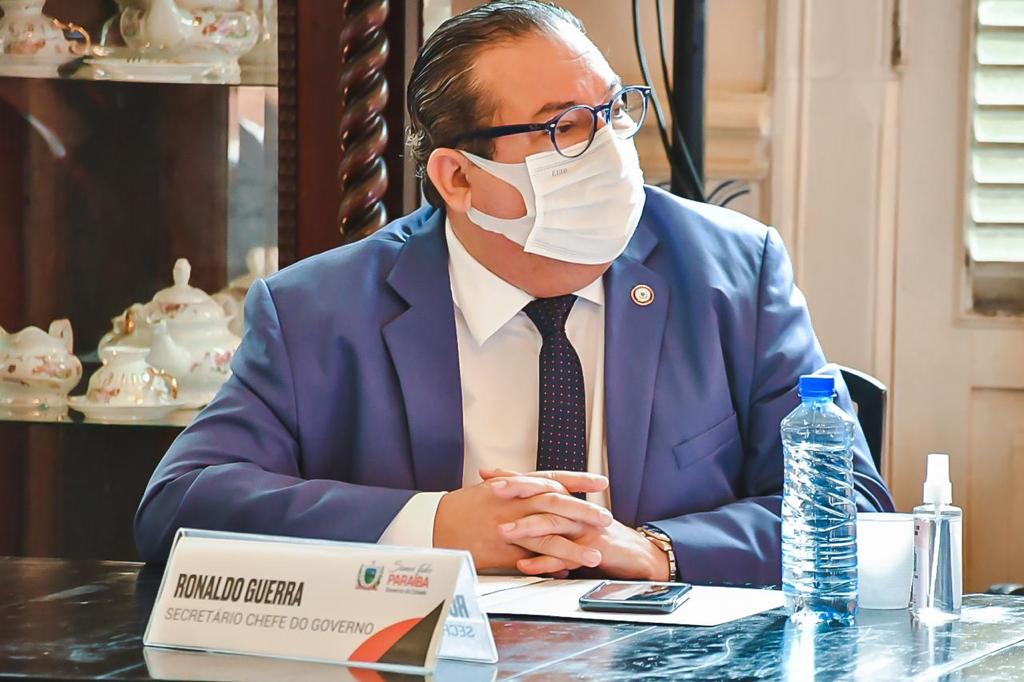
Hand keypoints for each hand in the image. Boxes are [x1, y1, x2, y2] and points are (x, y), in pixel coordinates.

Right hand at [432, 471, 612, 572]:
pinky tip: (568, 571)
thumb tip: (546, 489)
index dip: (579, 480)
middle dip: (584, 512)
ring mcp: (509, 526)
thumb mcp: (494, 488)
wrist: (437, 522)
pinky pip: (532, 558)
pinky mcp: (503, 550)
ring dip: (575, 546)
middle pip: (557, 504)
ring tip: (596, 554)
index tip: (601, 482)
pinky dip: (551, 565)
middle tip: (606, 518)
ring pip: (549, 535)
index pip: (553, 478)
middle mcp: (515, 503)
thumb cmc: (465, 506)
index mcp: (515, 485)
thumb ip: (521, 490)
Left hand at [481, 469, 670, 579]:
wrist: (636, 554)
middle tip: (492, 489)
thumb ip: (547, 517)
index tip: (486, 472)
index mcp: (567, 501)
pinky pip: (564, 556)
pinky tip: (524, 565)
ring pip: (553, 524)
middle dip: (518, 490)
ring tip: (503, 531)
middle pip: (544, 494)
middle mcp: (574, 510)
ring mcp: (583, 529)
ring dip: (527, 527)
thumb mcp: (571, 523)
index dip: (512, 476)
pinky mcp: (591, 550)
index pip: (537, 482)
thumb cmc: (598, 537)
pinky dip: (543, 562)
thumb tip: (515, 513)